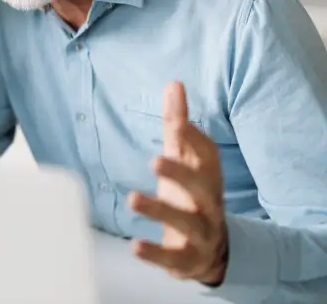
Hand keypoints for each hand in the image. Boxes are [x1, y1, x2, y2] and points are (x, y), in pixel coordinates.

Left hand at [129, 82, 228, 285]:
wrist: (212, 251)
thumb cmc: (192, 194)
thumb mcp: (185, 159)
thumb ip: (177, 125)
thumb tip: (174, 84)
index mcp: (208, 176)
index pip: (209, 156)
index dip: (195, 140)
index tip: (178, 123)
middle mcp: (209, 204)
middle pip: (203, 188)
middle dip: (181, 173)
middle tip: (155, 160)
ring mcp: (201, 233)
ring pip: (187, 222)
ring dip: (160, 210)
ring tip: (132, 198)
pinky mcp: (187, 260)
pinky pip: (173, 258)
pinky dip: (155, 253)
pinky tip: (134, 246)